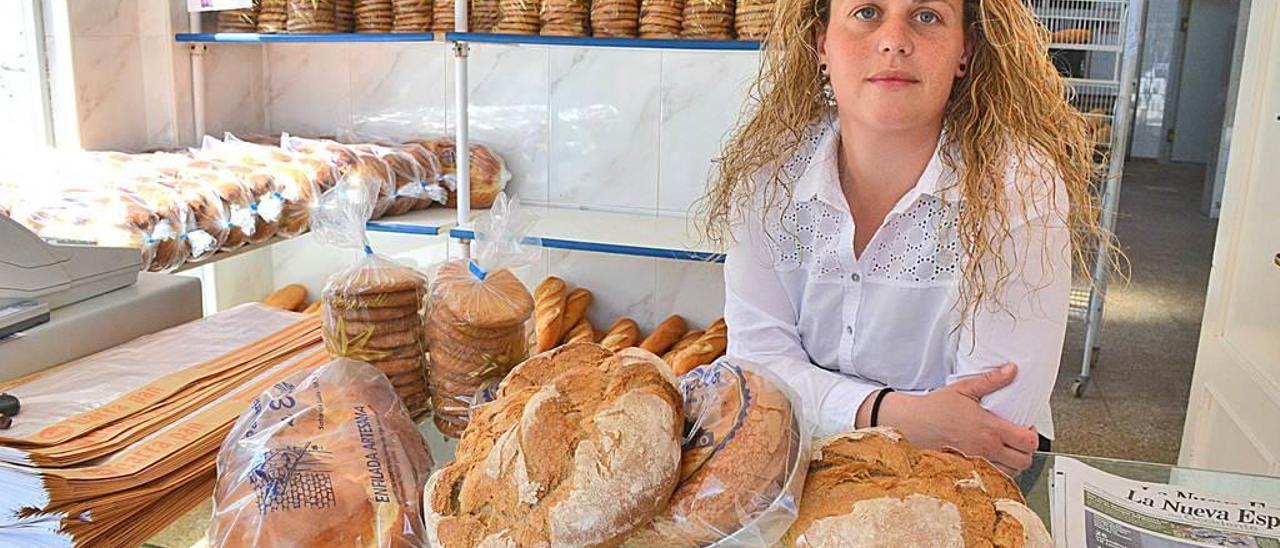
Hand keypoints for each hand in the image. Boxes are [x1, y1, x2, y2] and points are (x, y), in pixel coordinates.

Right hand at [872, 363, 1039, 475]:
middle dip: (1026, 452)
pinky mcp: (968, 470)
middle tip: (1019, 442)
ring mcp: (978, 462)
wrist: (912, 424)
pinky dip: (997, 471)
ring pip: (1010, 473)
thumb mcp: (965, 389)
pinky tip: (992, 460)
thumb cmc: (935, 408)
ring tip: (1006, 451)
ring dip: (1013, 464)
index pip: (1028, 442)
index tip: (1026, 429)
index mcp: (990, 429)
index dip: (1033, 437)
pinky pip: (992, 478)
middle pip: (1024, 461)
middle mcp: (987, 449)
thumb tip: (1011, 370)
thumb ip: (991, 380)